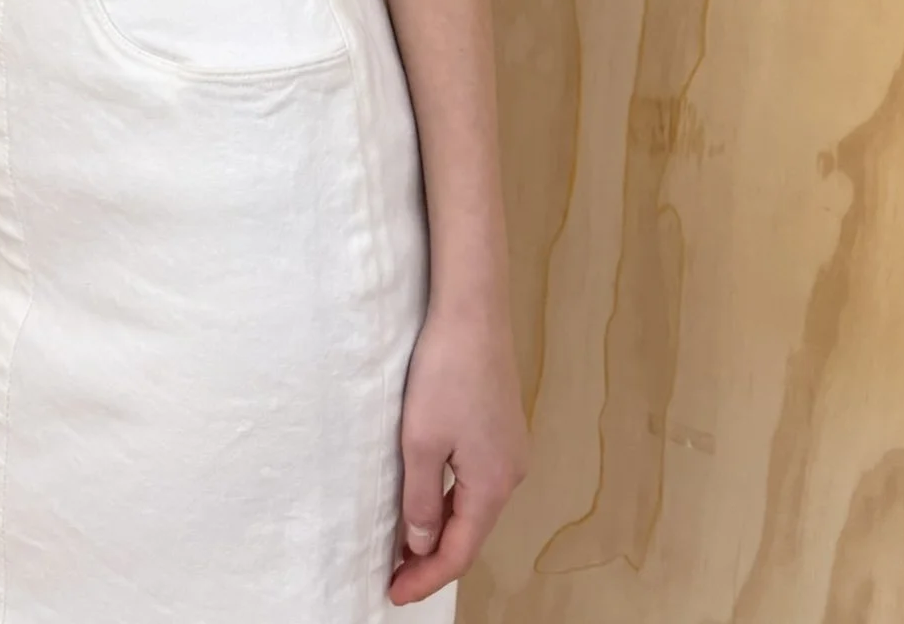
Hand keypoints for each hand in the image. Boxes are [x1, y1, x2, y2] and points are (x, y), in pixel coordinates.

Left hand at [388, 304, 528, 604]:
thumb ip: (419, 499)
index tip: (393, 593)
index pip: (459, 551)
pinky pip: (476, 479)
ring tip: (405, 544)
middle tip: (394, 575)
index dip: (426, 578)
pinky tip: (428, 496)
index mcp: (493, 484)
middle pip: (471, 532)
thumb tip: (420, 543)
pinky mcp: (501, 427)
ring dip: (441, 527)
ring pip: (473, 505)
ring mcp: (510, 448)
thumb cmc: (445, 372)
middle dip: (433, 557)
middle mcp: (510, 473)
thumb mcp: (420, 442)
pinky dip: (451, 498)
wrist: (473, 310)